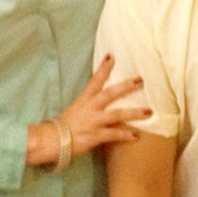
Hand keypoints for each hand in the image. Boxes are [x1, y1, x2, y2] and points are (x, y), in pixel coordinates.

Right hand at [28, 55, 148, 166]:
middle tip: (141, 79)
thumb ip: (84, 109)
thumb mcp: (72, 112)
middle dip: (126, 86)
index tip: (112, 56)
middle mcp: (90, 108)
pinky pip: (114, 134)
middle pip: (111, 93)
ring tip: (149, 111)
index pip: (95, 80)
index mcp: (83, 100)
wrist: (49, 140)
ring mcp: (94, 121)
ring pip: (117, 114)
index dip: (104, 68)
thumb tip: (92, 109)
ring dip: (134, 112)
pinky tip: (136, 136)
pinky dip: (126, 135)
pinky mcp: (95, 135)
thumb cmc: (58, 128)